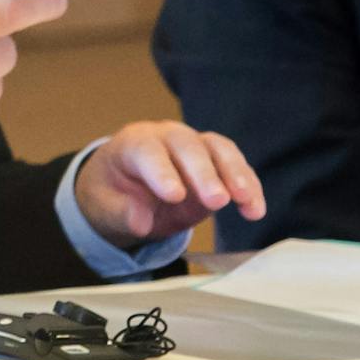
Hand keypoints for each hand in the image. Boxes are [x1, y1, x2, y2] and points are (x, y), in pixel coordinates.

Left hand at [73, 120, 264, 249]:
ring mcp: (194, 146)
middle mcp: (167, 137)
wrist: (125, 187)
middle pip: (188, 146)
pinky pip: (236, 168)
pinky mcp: (216, 163)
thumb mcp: (104, 206)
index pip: (148, 151)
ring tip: (246, 201)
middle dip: (204, 173)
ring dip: (235, 174)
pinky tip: (255, 210)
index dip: (162, 171)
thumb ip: (121, 213)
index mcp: (134, 143)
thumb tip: (140, 222)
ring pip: (218, 149)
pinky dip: (249, 187)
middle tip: (217, 201)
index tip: (174, 196)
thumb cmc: (113, 193)